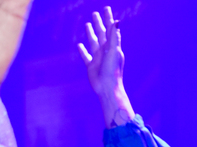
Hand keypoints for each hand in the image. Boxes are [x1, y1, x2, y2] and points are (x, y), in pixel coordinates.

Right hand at [76, 6, 135, 126]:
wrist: (107, 87)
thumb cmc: (112, 70)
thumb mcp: (113, 51)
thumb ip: (113, 36)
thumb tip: (116, 21)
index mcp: (111, 46)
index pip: (110, 29)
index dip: (108, 18)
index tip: (106, 9)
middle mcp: (105, 50)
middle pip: (101, 33)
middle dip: (98, 23)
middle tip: (95, 13)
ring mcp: (98, 58)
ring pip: (93, 42)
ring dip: (90, 34)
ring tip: (87, 25)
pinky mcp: (91, 66)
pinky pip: (86, 56)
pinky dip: (82, 50)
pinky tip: (79, 45)